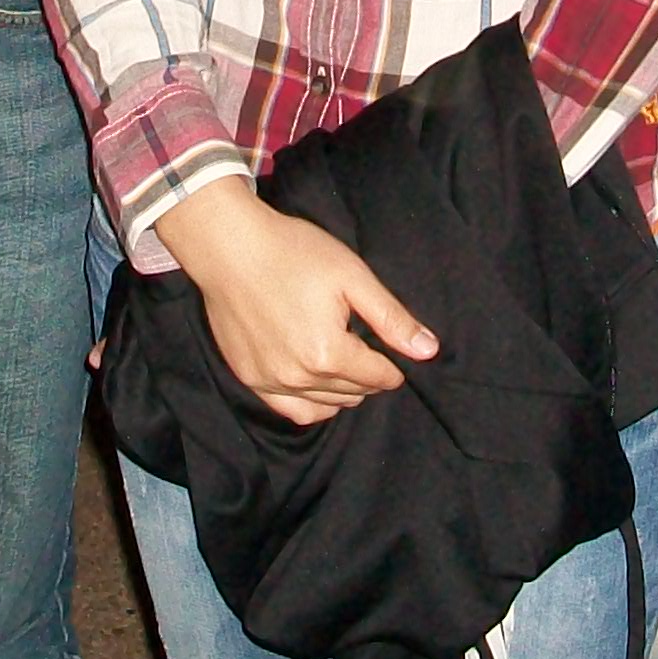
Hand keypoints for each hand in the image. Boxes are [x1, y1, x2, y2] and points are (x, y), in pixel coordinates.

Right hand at [152, 181, 438, 426]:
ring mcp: (270, 381)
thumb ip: (391, 318)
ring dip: (344, 391)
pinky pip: (290, 410)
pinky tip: (319, 385)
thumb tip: (428, 350)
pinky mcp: (249, 378)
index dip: (393, 368)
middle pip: (353, 393)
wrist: (229, 247)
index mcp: (328, 353)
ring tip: (348, 366)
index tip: (397, 357)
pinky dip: (312, 404)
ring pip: (325, 405)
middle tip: (371, 353)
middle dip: (370, 377)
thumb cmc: (293, 253)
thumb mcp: (352, 276)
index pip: (377, 377)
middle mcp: (298, 377)